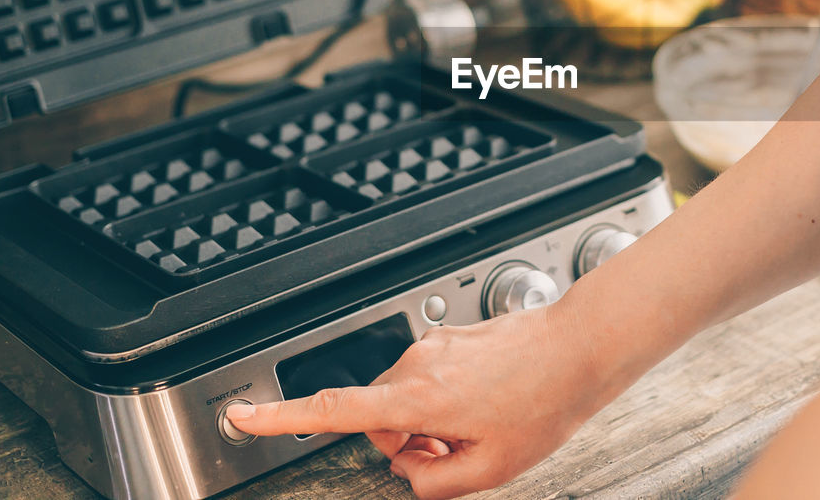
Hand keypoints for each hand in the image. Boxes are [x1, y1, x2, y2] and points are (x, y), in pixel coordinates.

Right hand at [226, 302, 613, 498]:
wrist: (578, 347)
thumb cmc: (543, 400)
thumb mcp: (491, 468)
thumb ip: (434, 483)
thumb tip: (411, 471)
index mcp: (419, 397)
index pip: (333, 410)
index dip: (281, 417)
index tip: (241, 414)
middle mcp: (418, 363)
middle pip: (377, 415)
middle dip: (405, 443)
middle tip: (453, 452)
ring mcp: (434, 345)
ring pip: (404, 397)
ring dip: (428, 421)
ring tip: (478, 426)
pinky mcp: (450, 337)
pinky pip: (428, 377)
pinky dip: (444, 400)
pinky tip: (485, 405)